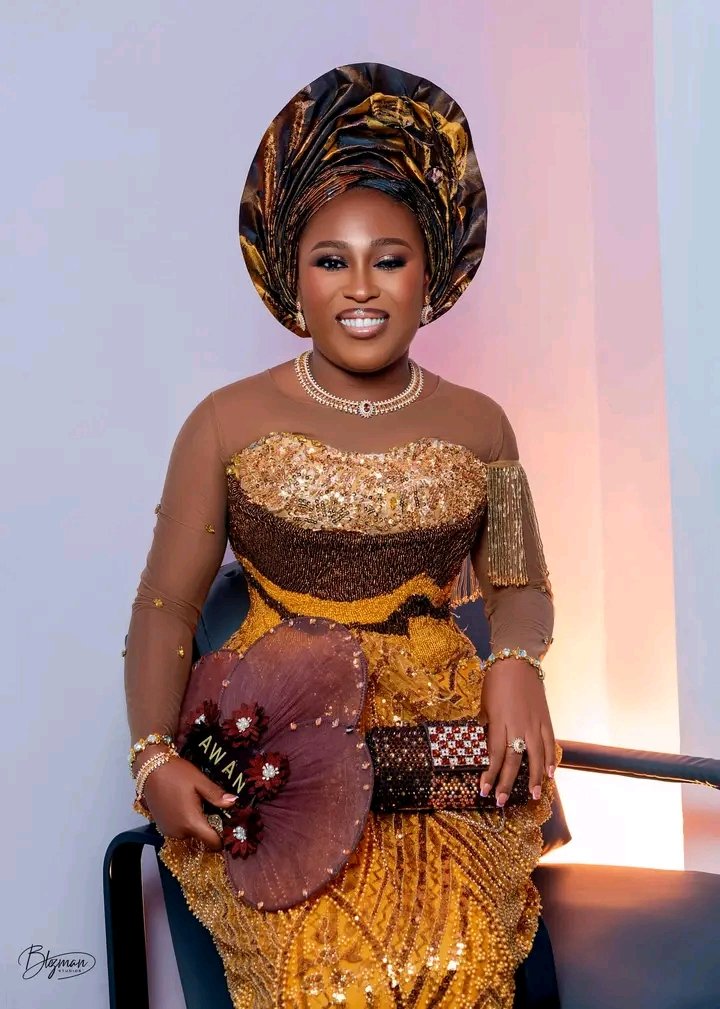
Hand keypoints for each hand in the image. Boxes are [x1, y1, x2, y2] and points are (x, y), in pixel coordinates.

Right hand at [138, 749, 237, 850]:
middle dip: (209, 827)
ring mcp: (168, 831)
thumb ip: (216, 795)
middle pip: (202, 838)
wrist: (150, 768)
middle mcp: (179, 832)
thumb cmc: (176, 773)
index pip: (212, 843)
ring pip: (190, 834)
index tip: (229, 830)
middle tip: (213, 809)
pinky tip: (186, 806)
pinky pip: (179, 830)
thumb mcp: (200, 781)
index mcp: (191, 823)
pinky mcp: (161, 826)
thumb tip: (234, 802)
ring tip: (198, 804)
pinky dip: (185, 822)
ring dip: (196, 824)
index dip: (222, 839)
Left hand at [478, 659, 555, 806]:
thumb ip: (486, 727)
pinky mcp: (546, 720)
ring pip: (536, 757)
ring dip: (535, 778)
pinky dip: (550, 759)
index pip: (495, 755)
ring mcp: (534, 724)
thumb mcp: (484, 705)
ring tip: (534, 796)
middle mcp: (518, 727)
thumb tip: (482, 746)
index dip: (490, 775)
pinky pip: (549, 744)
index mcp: (499, 723)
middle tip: (503, 802)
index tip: (484, 791)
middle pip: (513, 761)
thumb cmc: (495, 682)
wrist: (517, 663)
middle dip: (507, 783)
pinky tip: (550, 774)